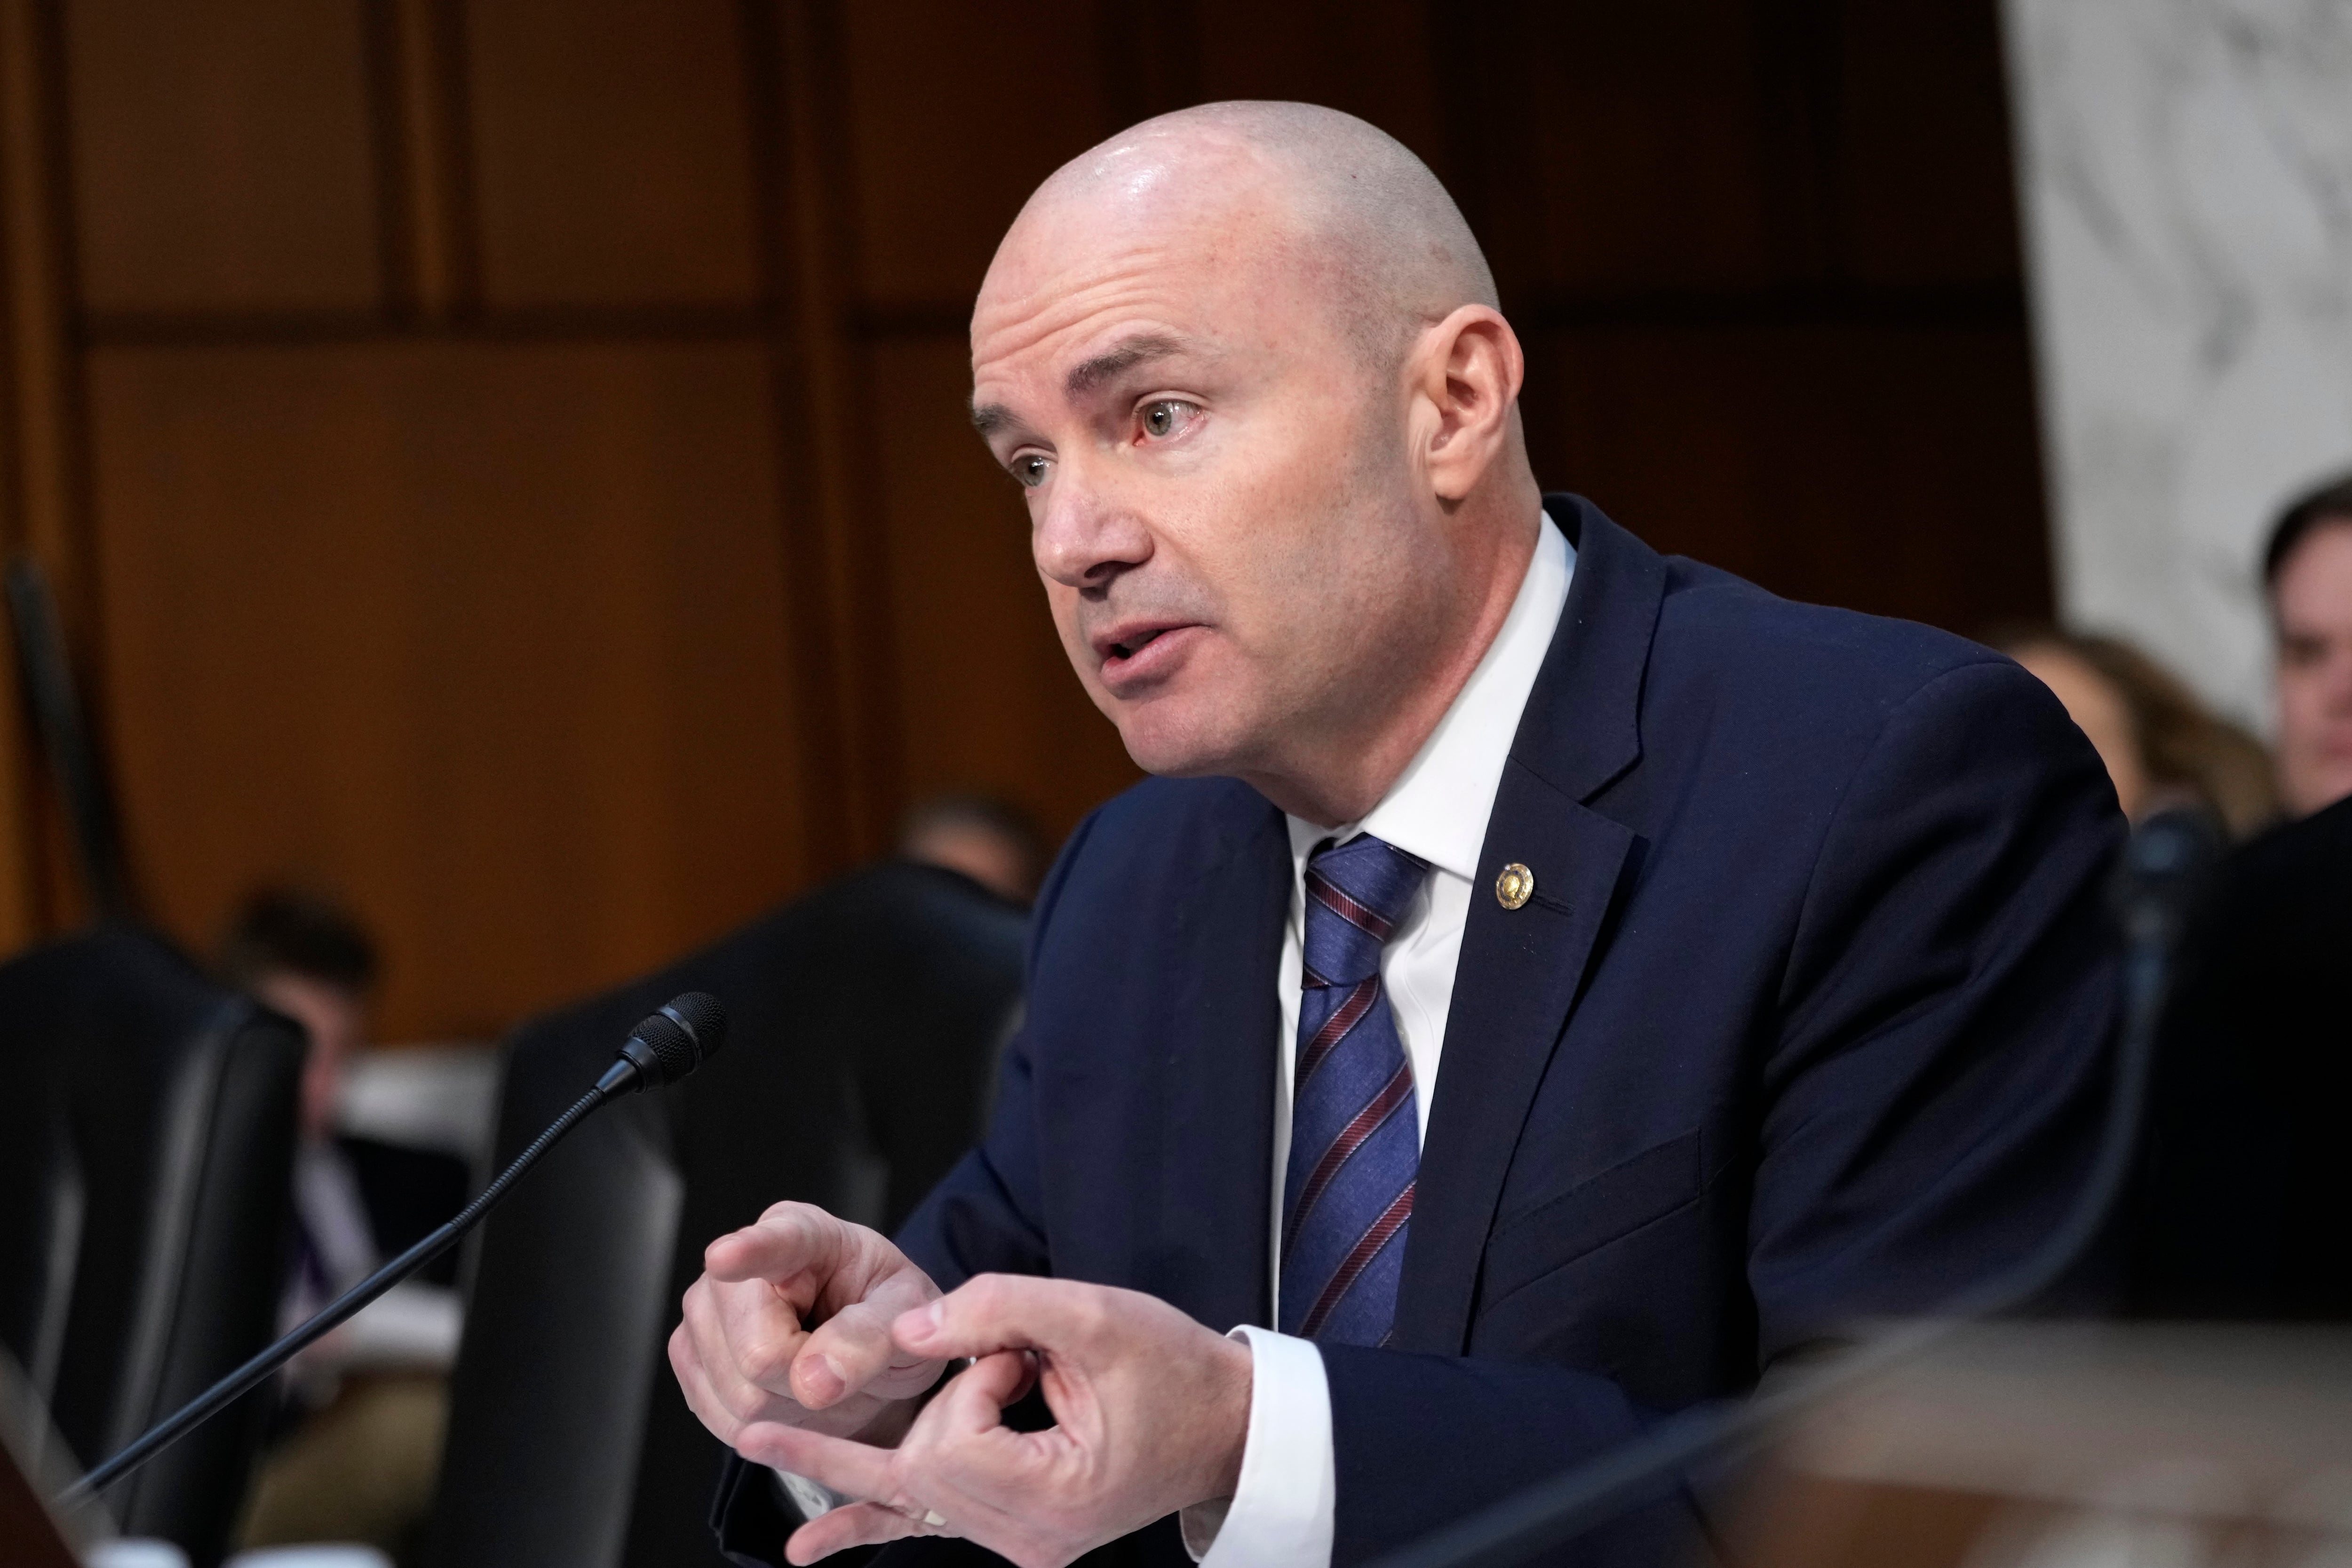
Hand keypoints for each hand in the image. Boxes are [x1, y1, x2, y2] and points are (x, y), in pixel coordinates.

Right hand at [668, 1201, 944, 1447]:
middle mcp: (738, 1266)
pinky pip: (722, 1418)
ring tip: (815, 1374)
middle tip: (838, 1364)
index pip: (776, 1243)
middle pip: (758, 1353)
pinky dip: (767, 1426)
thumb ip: (870, 1339)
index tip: (727, 1258)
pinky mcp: (686, 1354)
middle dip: (808, 1381)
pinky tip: (787, 1395)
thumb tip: (814, 1381)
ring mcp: (703, 1309)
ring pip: (741, 1395)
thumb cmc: (886, 1317)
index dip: (748, 1251)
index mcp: (804, 1233)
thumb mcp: (905, 1320)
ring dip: (792, 1408)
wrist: (860, 1351)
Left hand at [738, 1275, 1253, 1567]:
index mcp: (1052, 1499)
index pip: (954, 1442)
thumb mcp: (1095, 1317)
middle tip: (1011, 1364)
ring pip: (911, 1498)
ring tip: (757, 1441)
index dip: (971, 1383)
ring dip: (851, 1461)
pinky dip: (868, 1524)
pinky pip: (925, 1527)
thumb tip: (905, 1328)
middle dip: (943, 1405)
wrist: (1227, 1425)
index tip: (1023, 1356)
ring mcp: (1018, 1545)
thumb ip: (997, 1309)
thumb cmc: (1175, 1370)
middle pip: (922, 1472)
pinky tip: (806, 1550)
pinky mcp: (1015, 1530)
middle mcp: (1027, 1539)